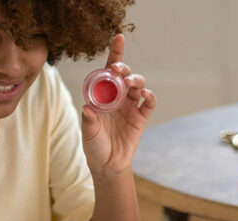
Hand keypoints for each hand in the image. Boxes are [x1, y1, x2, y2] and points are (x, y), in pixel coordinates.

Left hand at [80, 34, 156, 176]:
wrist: (108, 165)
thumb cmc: (94, 146)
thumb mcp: (88, 134)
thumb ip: (89, 122)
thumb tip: (88, 109)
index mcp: (103, 96)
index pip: (109, 70)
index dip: (115, 54)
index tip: (119, 38)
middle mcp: (118, 98)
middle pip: (125, 75)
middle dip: (123, 68)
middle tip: (118, 70)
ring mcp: (130, 107)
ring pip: (138, 86)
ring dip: (136, 80)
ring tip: (130, 82)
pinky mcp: (141, 118)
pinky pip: (149, 103)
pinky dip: (149, 96)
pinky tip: (145, 95)